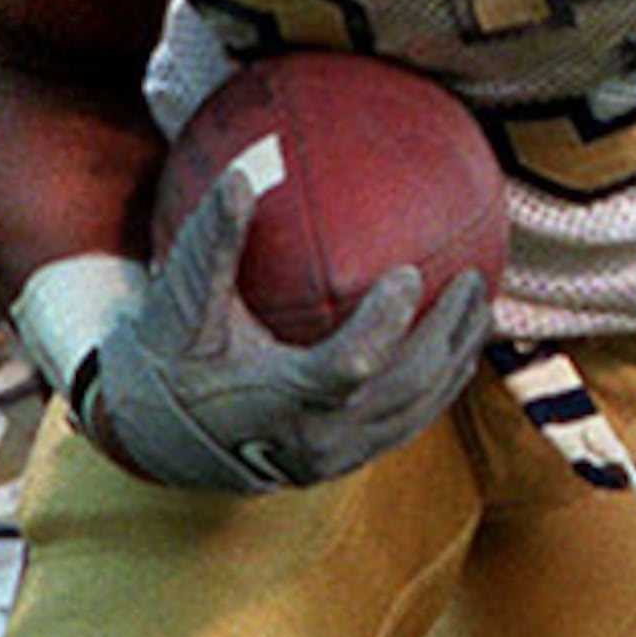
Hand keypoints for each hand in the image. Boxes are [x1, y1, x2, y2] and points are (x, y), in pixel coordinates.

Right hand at [74, 168, 489, 493]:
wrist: (156, 435)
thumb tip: (240, 176)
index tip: (408, 273)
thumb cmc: (169, 358)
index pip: (346, 367)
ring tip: (480, 305)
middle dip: (446, 335)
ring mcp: (335, 457)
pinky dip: (439, 383)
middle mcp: (314, 438)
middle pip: (404, 389)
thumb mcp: (179, 305)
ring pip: (417, 411)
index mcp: (275, 400)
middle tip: (473, 279)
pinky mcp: (347, 460)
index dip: (385, 324)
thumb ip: (211, 246)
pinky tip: (456, 341)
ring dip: (455, 359)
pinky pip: (409, 422)